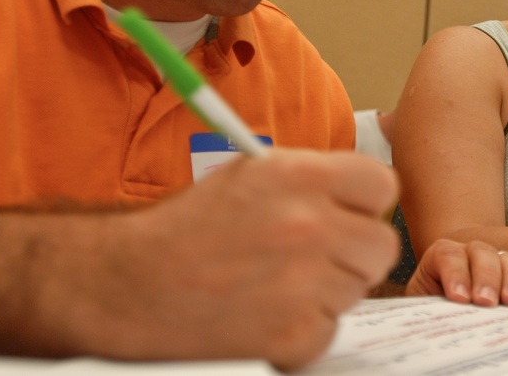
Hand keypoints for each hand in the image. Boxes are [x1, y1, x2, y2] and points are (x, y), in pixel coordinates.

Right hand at [48, 149, 399, 370]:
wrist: (125, 284)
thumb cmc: (182, 228)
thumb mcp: (249, 175)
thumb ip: (310, 179)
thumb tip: (356, 193)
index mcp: (300, 176)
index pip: (382, 185)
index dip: (365, 201)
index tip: (351, 211)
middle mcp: (309, 225)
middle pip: (381, 245)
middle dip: (355, 251)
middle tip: (321, 255)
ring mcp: (304, 283)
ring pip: (357, 289)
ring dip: (328, 290)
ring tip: (280, 283)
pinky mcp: (293, 334)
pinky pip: (329, 330)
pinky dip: (305, 329)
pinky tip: (268, 313)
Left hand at [405, 239, 507, 306]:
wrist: (442, 311)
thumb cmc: (429, 308)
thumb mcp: (422, 306)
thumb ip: (427, 305)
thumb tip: (433, 316)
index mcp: (441, 256)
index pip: (448, 255)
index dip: (455, 274)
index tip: (459, 298)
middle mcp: (469, 254)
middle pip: (481, 253)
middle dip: (485, 277)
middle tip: (486, 301)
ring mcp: (494, 264)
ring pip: (506, 260)